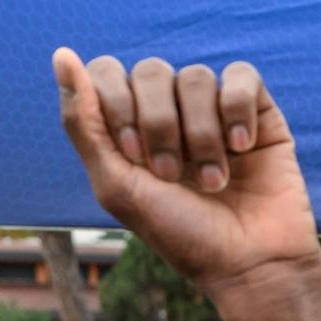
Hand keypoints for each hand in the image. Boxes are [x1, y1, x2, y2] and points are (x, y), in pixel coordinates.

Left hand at [49, 52, 320, 311]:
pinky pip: (241, 76)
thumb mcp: (116, 186)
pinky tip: (242, 149)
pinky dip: (237, 111)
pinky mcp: (258, 113)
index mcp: (130, 128)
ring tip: (215, 182)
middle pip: (151, 71)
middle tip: (172, 175)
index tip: (133, 154)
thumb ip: (83, 122)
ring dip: (201, 134)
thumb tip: (62, 55)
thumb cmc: (181, 235)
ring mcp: (213, 110)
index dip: (116, 103)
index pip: (107, 72)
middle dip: (158, 125)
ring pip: (195, 76)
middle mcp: (170, 113)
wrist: (249, 265)